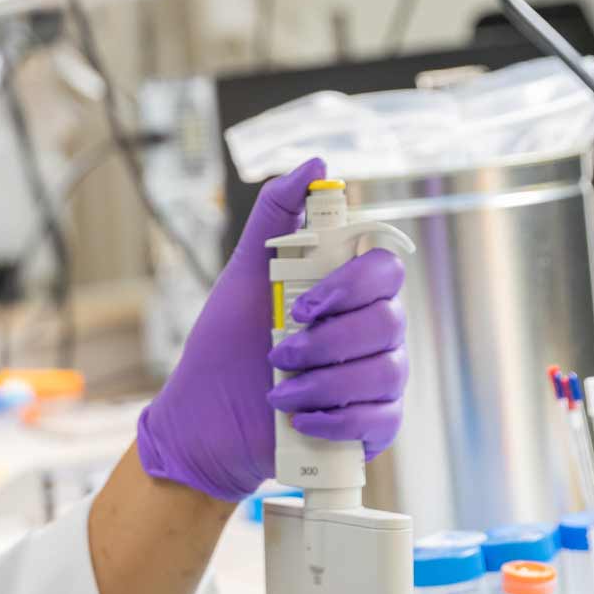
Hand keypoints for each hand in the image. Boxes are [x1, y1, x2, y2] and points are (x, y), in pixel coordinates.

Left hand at [134, 159, 408, 501]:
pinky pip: (382, 420)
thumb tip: (314, 165)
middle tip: (276, 352)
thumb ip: (275, 215)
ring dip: (324, 382)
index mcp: (350, 292)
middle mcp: (374, 332)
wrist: (204, 422)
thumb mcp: (243, 275)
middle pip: (389, 320)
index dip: (350, 285)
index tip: (300, 304)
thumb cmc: (226, 346)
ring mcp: (378, 380)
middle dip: (326, 340)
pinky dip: (336, 420)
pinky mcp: (374, 427)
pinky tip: (300, 419)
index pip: (385, 269)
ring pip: (387, 371)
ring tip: (277, 393)